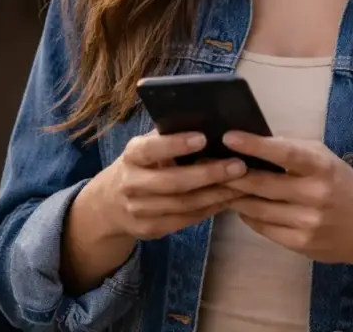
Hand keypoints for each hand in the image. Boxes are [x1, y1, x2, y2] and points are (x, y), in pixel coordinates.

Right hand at [95, 131, 246, 240]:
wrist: (110, 203)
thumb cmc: (142, 164)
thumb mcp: (148, 147)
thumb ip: (170, 136)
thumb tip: (211, 122)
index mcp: (132, 155)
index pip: (151, 149)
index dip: (176, 144)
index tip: (204, 138)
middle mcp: (131, 183)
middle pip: (173, 182)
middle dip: (208, 174)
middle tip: (239, 165)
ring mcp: (138, 210)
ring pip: (184, 205)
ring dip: (216, 195)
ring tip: (242, 183)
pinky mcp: (149, 229)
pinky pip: (185, 220)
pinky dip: (210, 210)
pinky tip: (228, 199)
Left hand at [222, 132, 352, 265]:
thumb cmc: (342, 185)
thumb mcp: (326, 159)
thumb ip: (294, 150)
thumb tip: (255, 142)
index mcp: (321, 167)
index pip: (284, 153)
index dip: (254, 145)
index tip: (229, 137)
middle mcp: (315, 195)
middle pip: (261, 184)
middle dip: (232, 174)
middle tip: (211, 165)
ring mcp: (307, 223)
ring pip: (256, 208)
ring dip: (236, 196)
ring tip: (220, 185)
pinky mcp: (300, 244)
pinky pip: (262, 227)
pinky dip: (248, 215)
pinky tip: (242, 206)